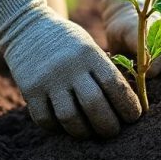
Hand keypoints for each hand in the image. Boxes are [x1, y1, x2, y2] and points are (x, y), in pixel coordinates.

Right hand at [0, 0, 141, 137]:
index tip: (133, 117)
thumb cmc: (68, 43)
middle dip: (108, 126)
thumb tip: (128, 105)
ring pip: (70, 117)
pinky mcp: (29, 89)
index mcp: (90, 54)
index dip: (128, 106)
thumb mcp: (90, 47)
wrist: (27, 27)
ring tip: (89, 133)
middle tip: (112, 131)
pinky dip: (57, 128)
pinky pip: (45, 119)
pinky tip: (64, 126)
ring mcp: (48, 79)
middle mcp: (70, 66)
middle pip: (94, 105)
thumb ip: (106, 71)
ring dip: (83, 132)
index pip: (115, 85)